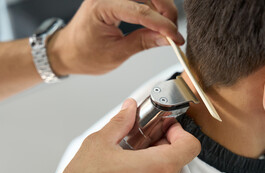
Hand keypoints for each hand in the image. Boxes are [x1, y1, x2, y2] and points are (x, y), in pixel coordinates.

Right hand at [25, 98, 200, 172]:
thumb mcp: (99, 144)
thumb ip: (121, 122)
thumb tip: (129, 109)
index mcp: (159, 167)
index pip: (190, 144)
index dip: (180, 133)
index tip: (167, 130)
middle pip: (177, 160)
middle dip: (162, 148)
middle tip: (141, 144)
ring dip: (154, 167)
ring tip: (129, 164)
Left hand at [47, 0, 183, 75]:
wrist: (68, 51)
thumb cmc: (83, 54)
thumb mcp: (116, 53)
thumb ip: (143, 42)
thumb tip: (166, 39)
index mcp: (102, 6)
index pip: (140, 11)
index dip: (162, 25)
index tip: (176, 37)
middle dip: (166, 11)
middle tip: (174, 32)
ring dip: (162, 9)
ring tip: (168, 31)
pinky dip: (154, 10)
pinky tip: (158, 24)